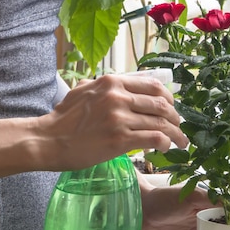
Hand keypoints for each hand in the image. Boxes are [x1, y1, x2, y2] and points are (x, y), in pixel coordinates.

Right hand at [38, 75, 188, 170]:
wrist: (48, 140)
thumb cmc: (63, 118)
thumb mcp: (84, 90)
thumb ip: (106, 86)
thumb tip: (125, 86)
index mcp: (112, 82)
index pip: (154, 86)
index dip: (169, 99)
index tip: (172, 109)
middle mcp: (118, 96)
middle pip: (162, 105)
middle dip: (176, 118)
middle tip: (180, 128)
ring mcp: (119, 118)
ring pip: (161, 123)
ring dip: (176, 134)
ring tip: (181, 142)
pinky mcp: (119, 139)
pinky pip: (154, 138)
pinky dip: (165, 143)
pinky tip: (166, 148)